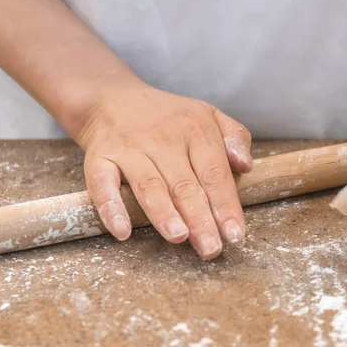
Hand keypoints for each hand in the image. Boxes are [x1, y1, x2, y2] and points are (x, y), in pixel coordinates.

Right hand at [77, 84, 252, 258]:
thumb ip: (235, 137)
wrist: (112, 98)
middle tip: (211, 248)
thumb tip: (246, 165)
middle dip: (200, 219)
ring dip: (163, 213)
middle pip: (184, 185)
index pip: (215, 173)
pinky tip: (122, 232)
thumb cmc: (169, 117)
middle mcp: (163, 139)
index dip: (226, 206)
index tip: (235, 235)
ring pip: (149, 185)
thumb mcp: (209, 115)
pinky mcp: (99, 157)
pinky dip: (111, 208)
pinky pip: (102, 184)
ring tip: (179, 237)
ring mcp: (129, 148)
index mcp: (196, 130)